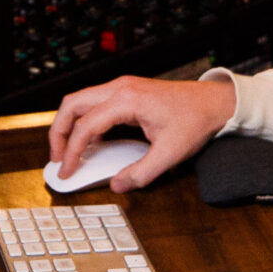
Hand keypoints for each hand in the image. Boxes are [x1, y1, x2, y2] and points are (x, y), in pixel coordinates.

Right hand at [46, 74, 235, 193]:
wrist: (215, 102)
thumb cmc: (195, 120)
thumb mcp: (169, 154)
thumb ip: (141, 173)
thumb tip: (117, 185)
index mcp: (127, 100)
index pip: (86, 126)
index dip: (72, 152)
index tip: (67, 171)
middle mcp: (120, 88)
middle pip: (71, 105)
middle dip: (59, 133)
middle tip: (57, 158)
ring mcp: (122, 86)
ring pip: (79, 101)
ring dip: (68, 124)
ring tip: (67, 151)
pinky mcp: (126, 91)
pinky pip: (93, 103)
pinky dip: (83, 120)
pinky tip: (88, 141)